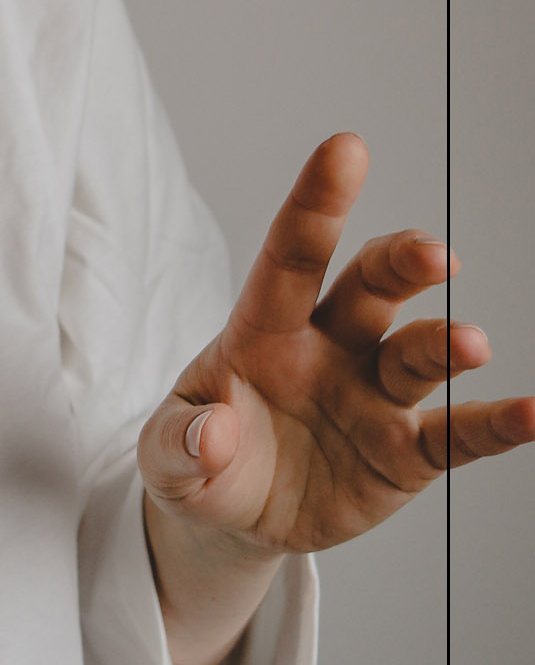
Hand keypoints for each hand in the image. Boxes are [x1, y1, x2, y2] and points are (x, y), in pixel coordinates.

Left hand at [140, 132, 534, 561]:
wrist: (231, 517)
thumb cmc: (199, 458)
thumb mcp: (167, 454)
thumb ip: (179, 441)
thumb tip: (214, 433)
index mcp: (265, 331)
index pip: (290, 257)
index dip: (317, 204)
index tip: (347, 148)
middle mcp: (329, 350)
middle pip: (371, 289)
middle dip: (402, 263)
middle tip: (433, 256)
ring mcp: (371, 399)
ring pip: (415, 356)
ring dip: (444, 346)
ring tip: (470, 344)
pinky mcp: (403, 454)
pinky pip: (456, 436)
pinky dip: (497, 424)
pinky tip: (532, 413)